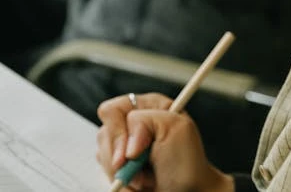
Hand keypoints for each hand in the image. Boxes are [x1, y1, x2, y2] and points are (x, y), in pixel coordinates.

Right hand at [95, 93, 232, 191]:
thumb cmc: (188, 164)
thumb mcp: (176, 128)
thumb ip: (145, 120)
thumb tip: (126, 145)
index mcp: (147, 107)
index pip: (113, 110)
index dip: (118, 132)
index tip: (133, 153)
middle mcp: (133, 125)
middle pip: (104, 135)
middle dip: (120, 157)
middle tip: (140, 168)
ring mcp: (125, 147)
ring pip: (102, 156)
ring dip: (122, 173)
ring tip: (145, 177)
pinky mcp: (121, 168)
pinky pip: (105, 174)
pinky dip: (121, 184)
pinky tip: (139, 184)